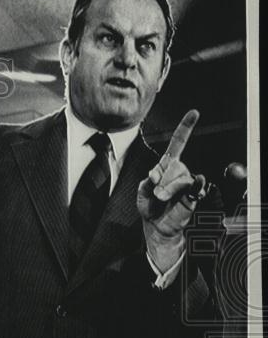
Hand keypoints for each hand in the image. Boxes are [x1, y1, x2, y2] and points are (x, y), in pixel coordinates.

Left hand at [137, 109, 207, 271]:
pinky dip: (191, 185)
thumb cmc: (149, 206)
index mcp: (166, 165)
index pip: (178, 143)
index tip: (194, 113)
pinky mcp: (194, 194)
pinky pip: (195, 185)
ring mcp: (187, 181)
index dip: (185, 128)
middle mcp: (179, 170)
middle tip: (155, 193)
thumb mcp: (142, 192)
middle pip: (172, 165)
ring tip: (161, 198)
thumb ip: (147, 182)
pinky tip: (190, 187)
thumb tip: (156, 176)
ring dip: (167, 188)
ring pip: (180, 177)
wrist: (156, 225)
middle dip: (160, 180)